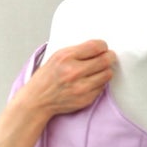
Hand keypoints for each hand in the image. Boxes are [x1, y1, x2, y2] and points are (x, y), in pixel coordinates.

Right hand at [0, 40, 115, 146]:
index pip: (96, 46)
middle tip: (107, 57)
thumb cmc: (46, 78)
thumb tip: (99, 48)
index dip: (103, 46)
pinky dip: (99, 83)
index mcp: (65, 57)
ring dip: (105, 71)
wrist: (37, 100)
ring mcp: (81, 87)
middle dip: (108, 57)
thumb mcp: (56, 57)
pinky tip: (89, 82)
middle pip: (105, 60)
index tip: (103, 47)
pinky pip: (102, 87)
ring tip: (97, 70)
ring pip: (107, 74)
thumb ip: (76, 51)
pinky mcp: (85, 99)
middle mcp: (74, 72)